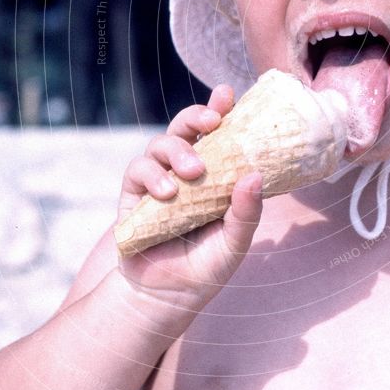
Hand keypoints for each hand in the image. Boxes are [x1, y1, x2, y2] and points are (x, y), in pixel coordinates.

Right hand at [116, 84, 262, 314]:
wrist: (166, 295)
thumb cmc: (206, 267)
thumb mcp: (234, 242)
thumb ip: (246, 212)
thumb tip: (256, 175)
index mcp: (215, 172)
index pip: (219, 133)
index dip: (221, 108)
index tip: (228, 94)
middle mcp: (186, 169)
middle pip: (187, 126)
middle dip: (198, 116)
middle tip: (212, 123)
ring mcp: (159, 178)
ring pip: (162, 142)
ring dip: (178, 150)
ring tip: (192, 172)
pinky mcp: (134, 194)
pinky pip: (138, 169)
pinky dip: (152, 175)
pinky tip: (167, 192)